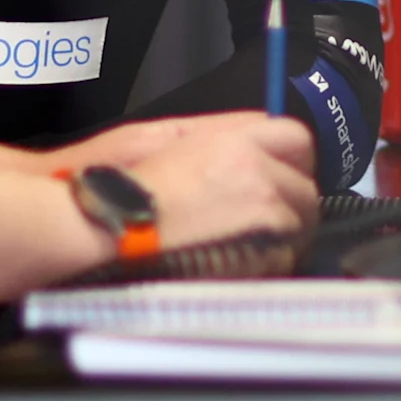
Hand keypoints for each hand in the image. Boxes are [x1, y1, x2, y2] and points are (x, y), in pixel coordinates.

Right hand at [61, 112, 317, 257]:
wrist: (94, 238)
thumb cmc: (114, 188)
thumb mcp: (159, 136)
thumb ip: (214, 133)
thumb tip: (247, 133)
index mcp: (236, 145)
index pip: (295, 138)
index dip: (286, 157)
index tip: (275, 170)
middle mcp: (259, 181)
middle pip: (306, 188)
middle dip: (287, 201)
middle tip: (255, 214)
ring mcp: (264, 226)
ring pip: (298, 229)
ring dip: (277, 236)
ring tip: (235, 243)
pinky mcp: (259, 267)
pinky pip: (282, 264)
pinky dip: (265, 265)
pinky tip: (229, 264)